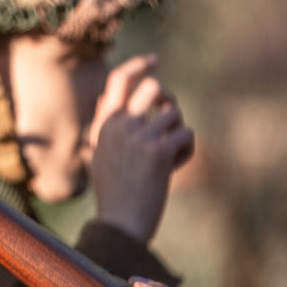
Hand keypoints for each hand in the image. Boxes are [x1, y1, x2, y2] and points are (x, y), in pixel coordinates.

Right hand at [86, 55, 194, 243]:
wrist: (120, 226)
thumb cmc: (113, 194)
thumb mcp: (100, 155)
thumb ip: (103, 125)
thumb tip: (107, 95)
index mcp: (105, 124)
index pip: (119, 80)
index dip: (139, 65)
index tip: (155, 60)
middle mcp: (120, 125)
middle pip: (153, 88)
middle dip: (168, 99)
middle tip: (170, 118)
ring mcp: (139, 138)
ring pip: (174, 114)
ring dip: (178, 132)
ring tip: (171, 155)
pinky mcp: (159, 153)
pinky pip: (186, 136)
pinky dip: (186, 151)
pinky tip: (174, 168)